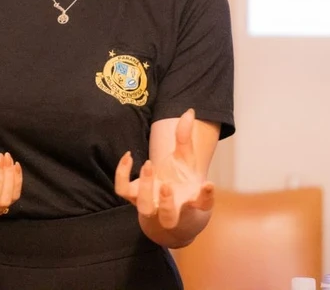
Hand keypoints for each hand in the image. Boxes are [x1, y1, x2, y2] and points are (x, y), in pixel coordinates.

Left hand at [115, 109, 215, 229]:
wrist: (162, 203)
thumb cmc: (179, 181)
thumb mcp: (186, 160)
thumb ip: (185, 138)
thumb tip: (188, 112)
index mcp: (190, 201)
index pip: (202, 205)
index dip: (206, 197)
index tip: (207, 184)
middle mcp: (171, 210)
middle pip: (169, 218)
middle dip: (167, 203)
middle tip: (166, 185)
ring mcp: (150, 206)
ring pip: (145, 208)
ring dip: (146, 188)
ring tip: (148, 164)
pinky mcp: (132, 197)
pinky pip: (122, 190)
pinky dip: (122, 174)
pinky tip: (128, 156)